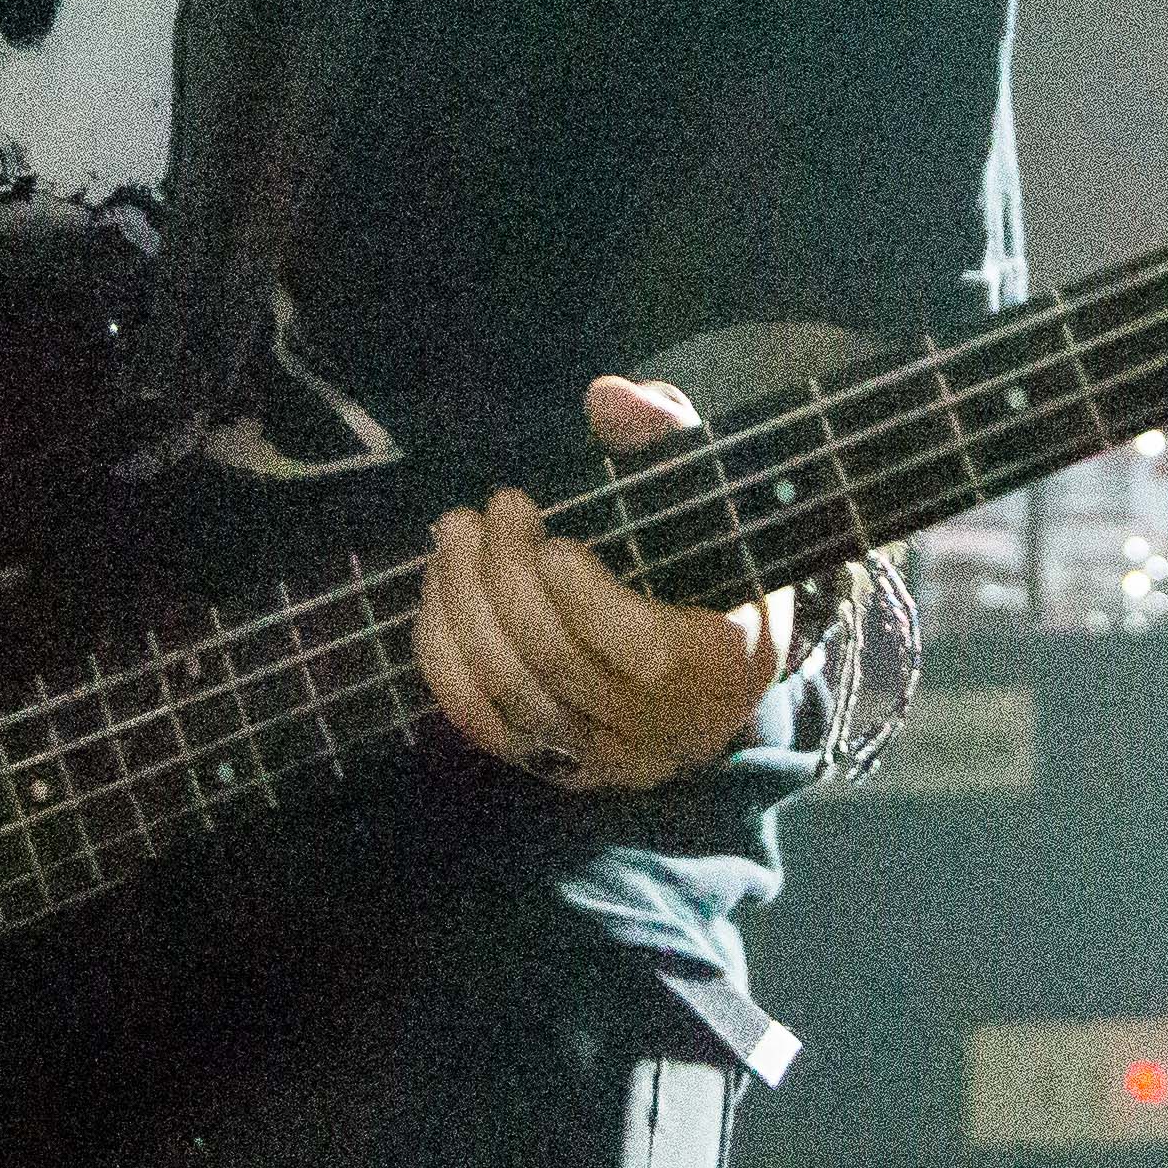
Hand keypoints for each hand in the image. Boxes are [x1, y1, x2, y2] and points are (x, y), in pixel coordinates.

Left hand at [415, 374, 793, 791]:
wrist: (721, 657)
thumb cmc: (713, 557)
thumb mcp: (712, 490)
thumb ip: (667, 437)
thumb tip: (605, 398)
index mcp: (727, 663)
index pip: (646, 654)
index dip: (586, 601)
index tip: (552, 538)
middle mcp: (666, 730)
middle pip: (560, 668)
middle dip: (507, 580)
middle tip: (492, 508)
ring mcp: (605, 759)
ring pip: (510, 696)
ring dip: (464, 607)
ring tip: (454, 533)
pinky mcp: (553, 768)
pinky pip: (480, 723)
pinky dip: (444, 656)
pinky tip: (440, 589)